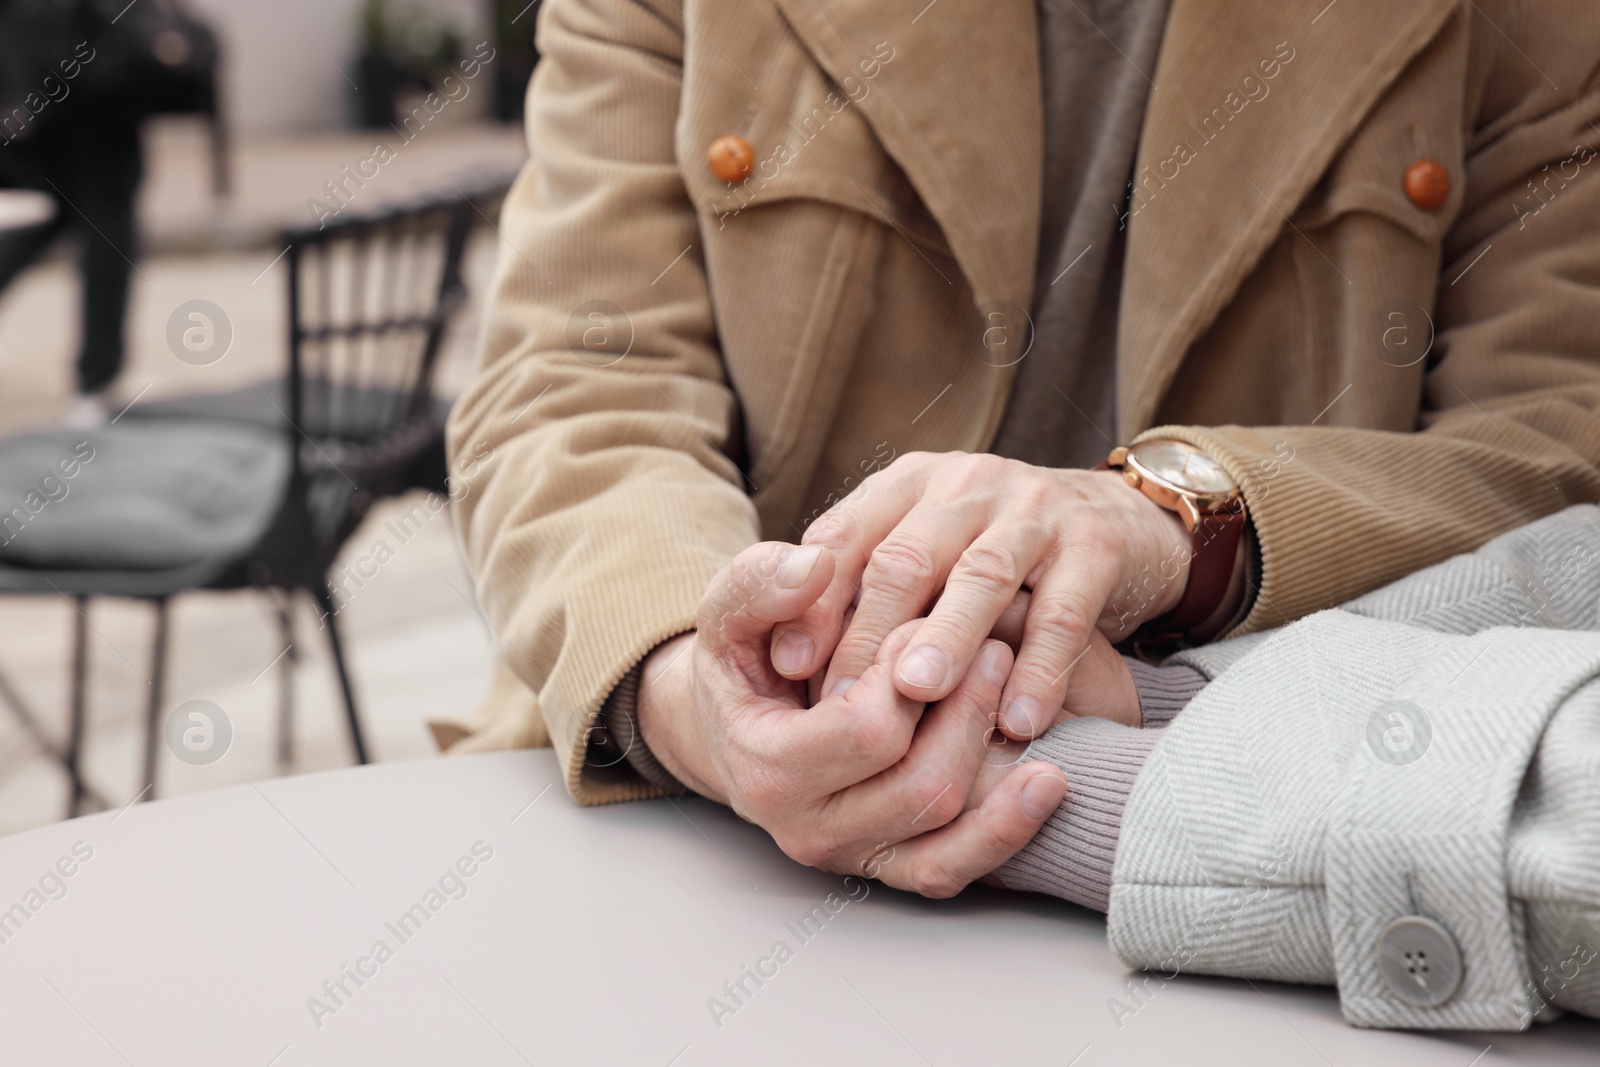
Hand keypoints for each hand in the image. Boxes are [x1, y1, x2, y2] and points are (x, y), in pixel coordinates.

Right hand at [636, 541, 1068, 896]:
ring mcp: (852, 856)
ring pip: (946, 825)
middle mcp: (808, 829)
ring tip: (1012, 684)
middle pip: (919, 784)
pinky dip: (1006, 830)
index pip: (866, 730)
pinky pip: (952, 868)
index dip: (907, 672)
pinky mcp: (887, 866)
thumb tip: (815, 565)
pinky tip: (1048, 781)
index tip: (923, 625)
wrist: (735, 723)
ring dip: (993, 752)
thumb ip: (762, 583)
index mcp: (767, 769)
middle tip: (991, 646)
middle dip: (966, 709)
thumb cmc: (743, 660)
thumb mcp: (731, 612)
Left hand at [774, 453, 1186, 739]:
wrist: (1120, 522)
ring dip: (946, 638)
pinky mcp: (1096, 544)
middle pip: (906, 556)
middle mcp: (967, 486)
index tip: (787, 665)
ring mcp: (1035, 510)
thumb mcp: (926, 552)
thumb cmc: (994, 558)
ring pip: (981, 577)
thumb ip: (863, 588)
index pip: (845, 535)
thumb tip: (786, 656)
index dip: (813, 600)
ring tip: (917, 693)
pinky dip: (1039, 669)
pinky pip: (1063, 611)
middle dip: (869, 631)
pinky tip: (1019, 722)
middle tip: (841, 699)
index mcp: (910, 485)